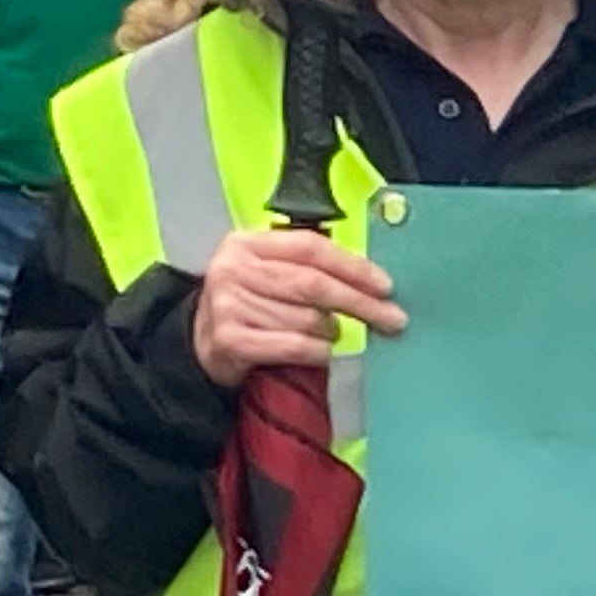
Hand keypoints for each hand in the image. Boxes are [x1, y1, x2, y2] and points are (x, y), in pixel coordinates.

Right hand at [189, 226, 403, 389]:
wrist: (202, 344)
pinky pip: (295, 345)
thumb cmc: (250, 305)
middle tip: (393, 319)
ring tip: (330, 335)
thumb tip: (373, 283)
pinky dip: (318, 351)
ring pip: (307, 319)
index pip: (311, 248)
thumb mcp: (269, 274)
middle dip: (360, 303)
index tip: (386, 286)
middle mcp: (233, 269)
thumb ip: (309, 268)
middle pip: (313, 284)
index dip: (354, 267)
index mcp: (246, 243)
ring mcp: (228, 305)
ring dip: (331, 332)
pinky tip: (322, 352)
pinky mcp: (230, 339)